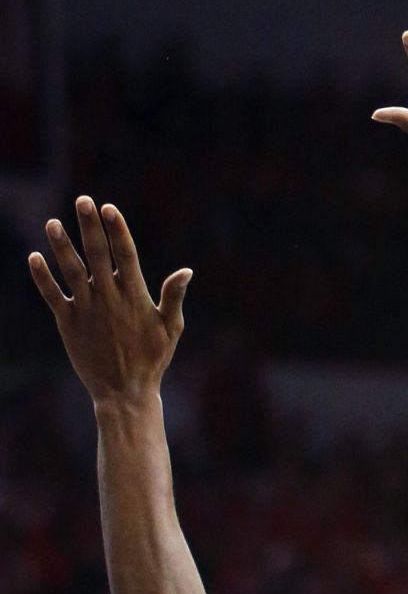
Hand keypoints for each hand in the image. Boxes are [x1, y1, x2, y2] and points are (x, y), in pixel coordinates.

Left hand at [28, 198, 190, 404]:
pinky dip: (42, 277)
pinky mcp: (68, 324)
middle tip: (83, 200)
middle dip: (90, 226)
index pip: (125, 254)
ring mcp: (86, 310)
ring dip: (61, 246)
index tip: (109, 207)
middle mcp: (108, 298)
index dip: (117, 229)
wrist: (123, 393)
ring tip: (52, 223)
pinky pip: (52, 296)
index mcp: (134, 295)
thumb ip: (173, 297)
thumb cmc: (152, 359)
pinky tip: (34, 257)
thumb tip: (186, 270)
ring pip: (71, 271)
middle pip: (98, 254)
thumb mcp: (171, 328)